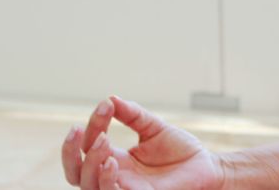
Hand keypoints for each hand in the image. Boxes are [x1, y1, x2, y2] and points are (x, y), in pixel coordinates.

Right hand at [61, 95, 225, 189]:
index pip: (88, 146)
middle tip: (79, 129)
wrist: (208, 166)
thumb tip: (111, 98)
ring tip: (103, 140)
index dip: (92, 125)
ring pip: (89, 186)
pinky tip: (112, 162)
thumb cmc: (180, 151)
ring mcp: (126, 189)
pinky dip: (106, 181)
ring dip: (90, 163)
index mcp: (115, 160)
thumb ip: (133, 115)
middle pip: (75, 173)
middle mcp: (115, 177)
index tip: (106, 105)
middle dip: (70, 152)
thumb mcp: (154, 128)